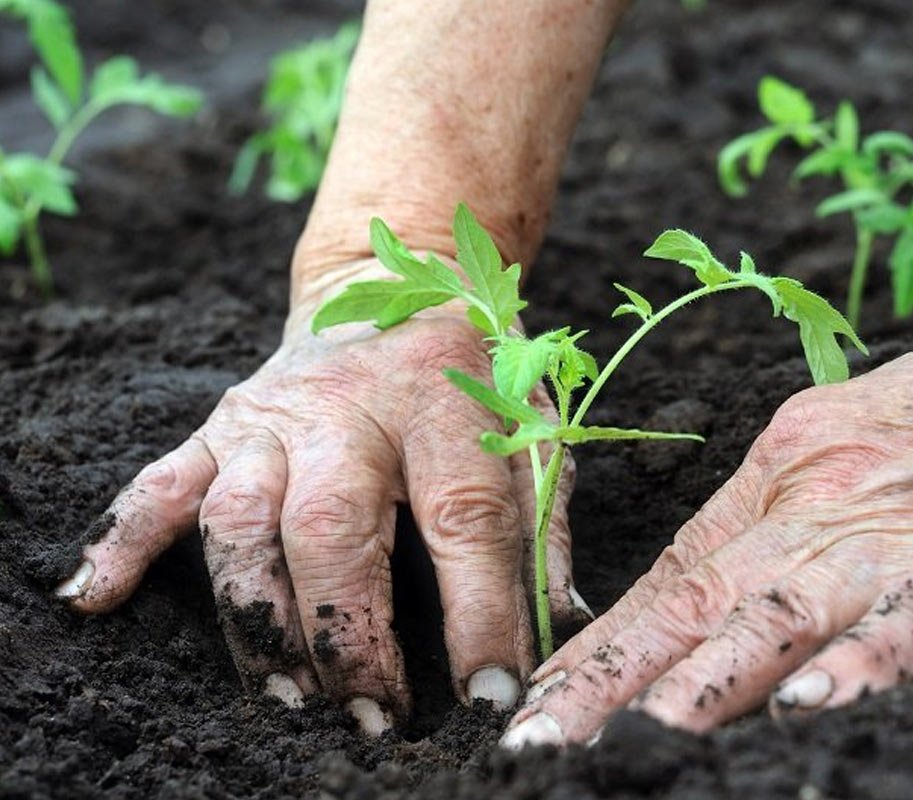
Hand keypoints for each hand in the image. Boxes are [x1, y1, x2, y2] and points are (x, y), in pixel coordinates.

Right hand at [54, 258, 588, 734]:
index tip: (488, 693)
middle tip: (372, 716)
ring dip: (256, 617)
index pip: (465, 520)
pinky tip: (97, 598)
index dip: (480, 614)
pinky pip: (162, 482)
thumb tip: (559, 626)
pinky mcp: (223, 423)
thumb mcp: (535, 426)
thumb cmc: (477, 368)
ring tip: (287, 697)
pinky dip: (124, 541)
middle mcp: (352, 409)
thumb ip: (545, 523)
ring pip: (240, 520)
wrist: (398, 277)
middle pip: (333, 528)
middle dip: (348, 634)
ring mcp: (276, 416)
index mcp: (445, 406)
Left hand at [502, 276, 912, 746]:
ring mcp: (898, 532)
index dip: (600, 644)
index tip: (541, 696)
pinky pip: (912, 620)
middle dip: (611, 681)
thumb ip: (777, 511)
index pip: (672, 575)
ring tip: (634, 740)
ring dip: (703, 683)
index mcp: (782, 472)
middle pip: (698, 604)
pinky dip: (859, 664)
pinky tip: (809, 707)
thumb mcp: (843, 437)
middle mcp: (820, 503)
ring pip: (780, 615)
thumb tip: (703, 586)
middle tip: (536, 741)